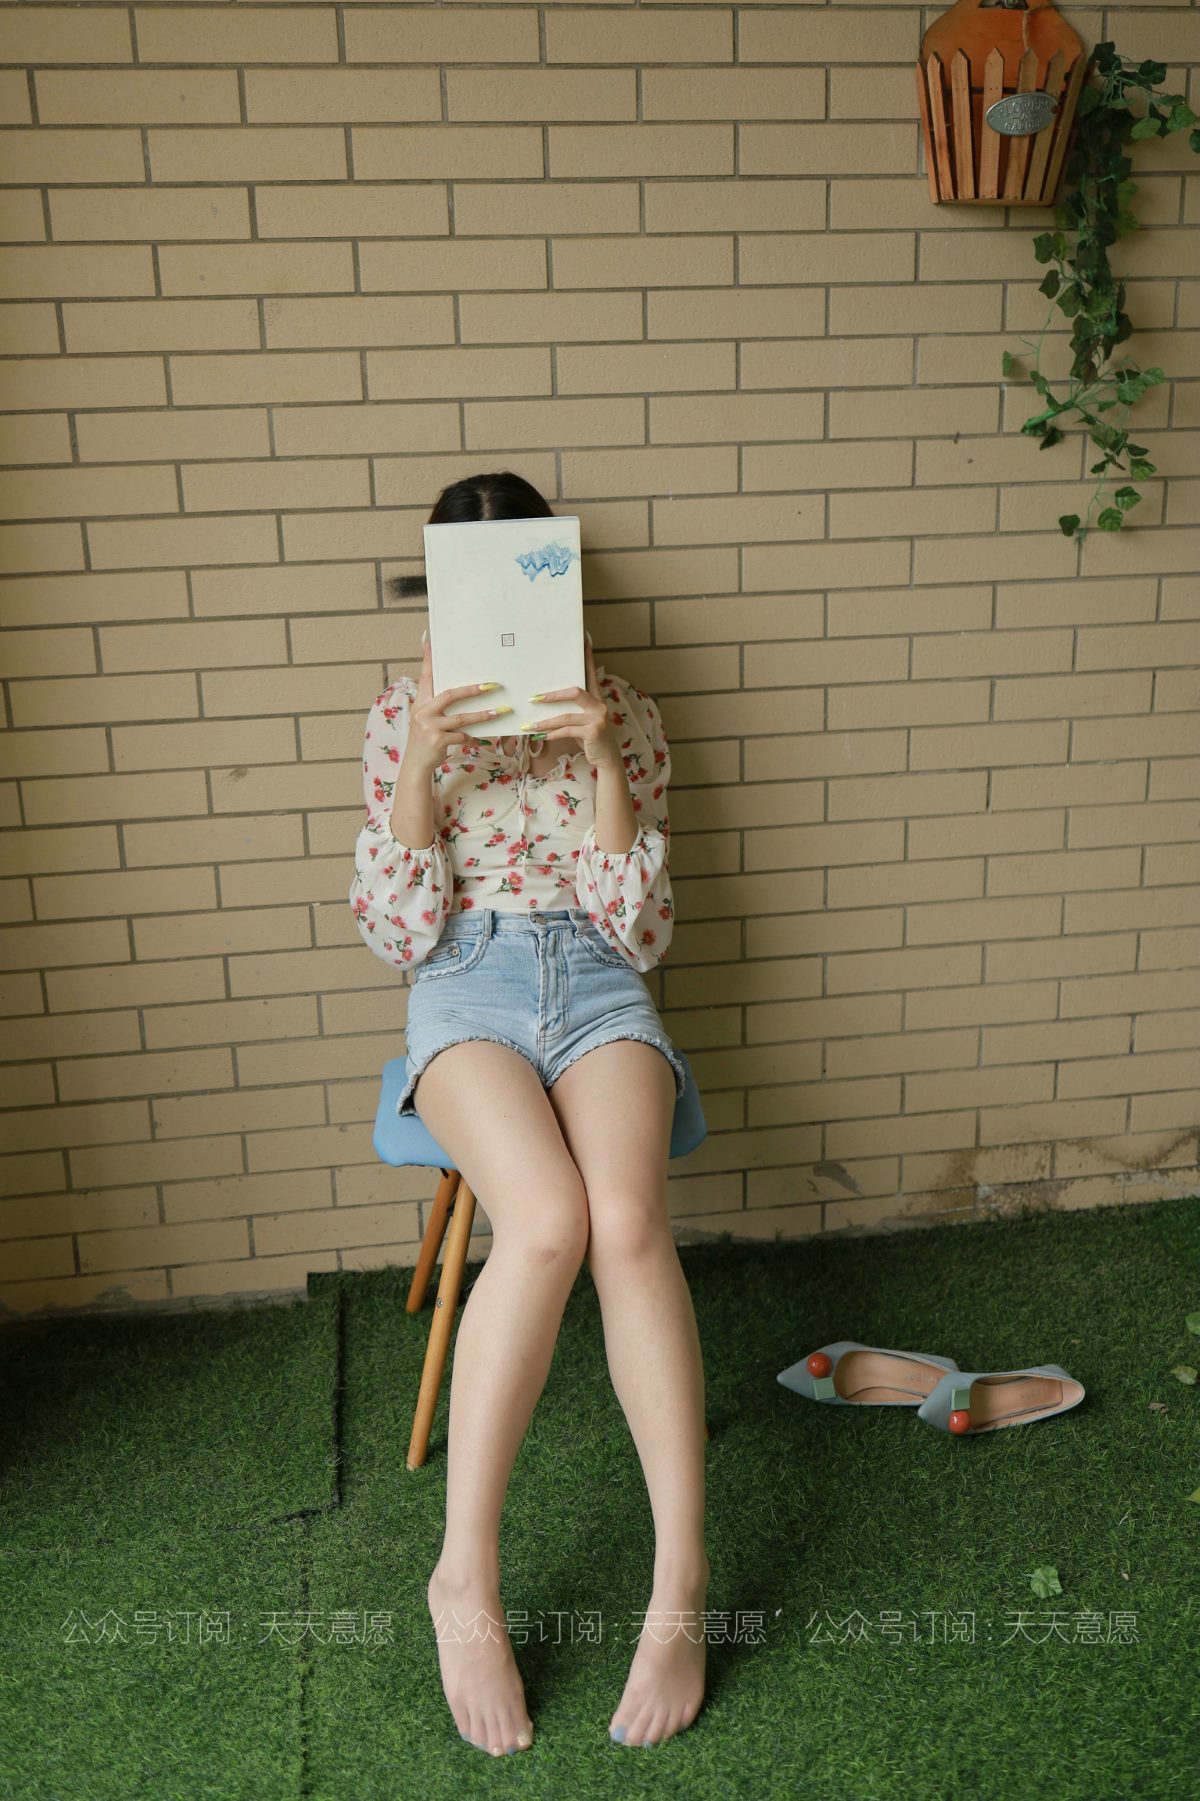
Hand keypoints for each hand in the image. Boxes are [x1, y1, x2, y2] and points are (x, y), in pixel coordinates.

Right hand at [404, 639, 508, 773]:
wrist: (416, 764)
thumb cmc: (425, 740)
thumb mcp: (426, 720)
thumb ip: (438, 706)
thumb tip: (458, 694)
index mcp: (420, 703)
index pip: (425, 677)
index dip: (428, 660)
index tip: (429, 641)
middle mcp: (423, 712)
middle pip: (450, 694)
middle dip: (472, 690)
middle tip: (492, 685)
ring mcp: (429, 726)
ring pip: (462, 717)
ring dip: (483, 715)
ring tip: (501, 711)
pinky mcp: (438, 741)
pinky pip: (463, 737)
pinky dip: (474, 738)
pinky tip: (483, 740)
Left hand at [526, 634, 622, 770]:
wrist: (607, 759)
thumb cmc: (591, 738)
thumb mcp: (583, 721)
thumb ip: (572, 710)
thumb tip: (544, 701)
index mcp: (597, 698)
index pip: (591, 674)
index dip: (588, 657)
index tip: (585, 638)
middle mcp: (599, 705)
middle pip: (575, 691)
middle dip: (552, 695)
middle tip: (533, 698)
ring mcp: (598, 718)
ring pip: (566, 716)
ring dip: (545, 722)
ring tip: (530, 726)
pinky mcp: (594, 732)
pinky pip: (568, 731)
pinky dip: (553, 734)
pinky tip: (543, 737)